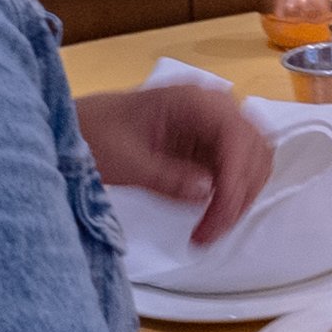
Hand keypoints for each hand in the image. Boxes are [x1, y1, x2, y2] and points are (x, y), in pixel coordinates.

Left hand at [74, 83, 272, 245]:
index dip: (234, 180)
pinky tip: (211, 216)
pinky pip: (237, 169)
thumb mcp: (125, 160)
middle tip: (211, 231)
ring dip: (239, 196)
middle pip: (254, 149)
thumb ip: (168, 176)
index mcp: (194, 100)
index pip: (236, 137)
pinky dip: (231, 195)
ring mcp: (214, 124)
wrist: (77, 128)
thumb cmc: (95, 135)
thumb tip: (207, 193)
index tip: (217, 218)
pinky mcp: (209, 143)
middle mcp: (213, 106)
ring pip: (252, 161)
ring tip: (210, 228)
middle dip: (240, 193)